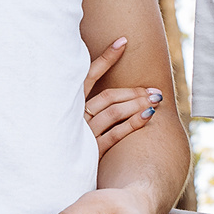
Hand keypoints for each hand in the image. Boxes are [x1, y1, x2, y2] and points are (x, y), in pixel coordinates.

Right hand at [82, 36, 163, 155]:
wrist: (56, 172)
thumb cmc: (70, 142)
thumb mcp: (76, 119)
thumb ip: (90, 104)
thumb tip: (117, 89)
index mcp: (70, 104)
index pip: (90, 75)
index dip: (106, 58)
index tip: (124, 41)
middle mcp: (75, 117)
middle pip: (109, 96)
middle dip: (134, 91)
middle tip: (156, 91)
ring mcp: (83, 134)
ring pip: (115, 112)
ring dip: (138, 103)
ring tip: (156, 100)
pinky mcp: (91, 151)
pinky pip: (116, 133)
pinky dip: (134, 122)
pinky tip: (149, 115)